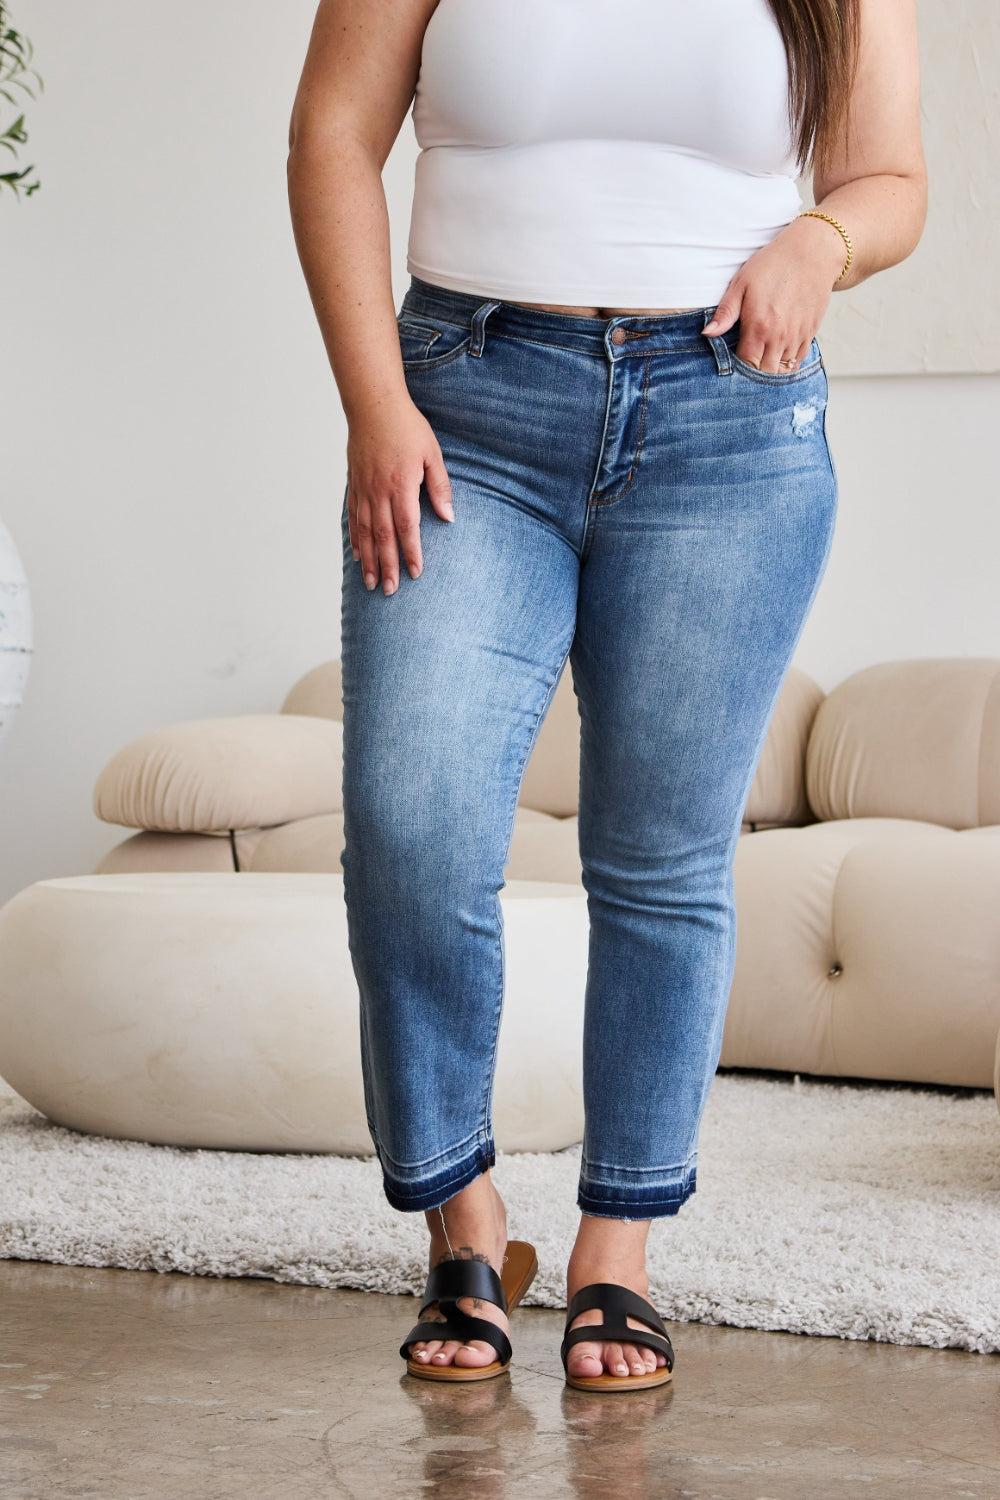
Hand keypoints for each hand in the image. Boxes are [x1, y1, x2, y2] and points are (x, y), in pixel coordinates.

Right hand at [345, 396, 453, 595]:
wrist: (373, 405)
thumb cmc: (407, 427)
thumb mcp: (432, 454)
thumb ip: (440, 487)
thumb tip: (448, 517)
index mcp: (401, 485)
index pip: (407, 527)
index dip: (411, 552)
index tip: (415, 574)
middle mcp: (378, 491)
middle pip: (383, 537)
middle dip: (388, 566)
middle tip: (390, 591)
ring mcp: (363, 489)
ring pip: (364, 532)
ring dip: (369, 560)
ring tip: (372, 583)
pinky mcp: (354, 485)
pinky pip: (353, 518)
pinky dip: (355, 540)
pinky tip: (359, 556)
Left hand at [702, 214, 846, 373]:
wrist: (812, 252)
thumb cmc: (773, 264)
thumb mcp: (742, 284)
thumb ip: (725, 313)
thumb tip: (707, 334)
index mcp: (759, 326)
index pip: (746, 363)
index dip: (738, 366)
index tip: (733, 357)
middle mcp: (780, 337)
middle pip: (764, 372)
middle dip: (753, 371)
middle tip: (746, 358)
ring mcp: (797, 336)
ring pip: (782, 370)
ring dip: (771, 367)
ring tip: (762, 356)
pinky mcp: (810, 332)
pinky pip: (798, 360)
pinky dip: (787, 362)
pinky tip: (778, 351)